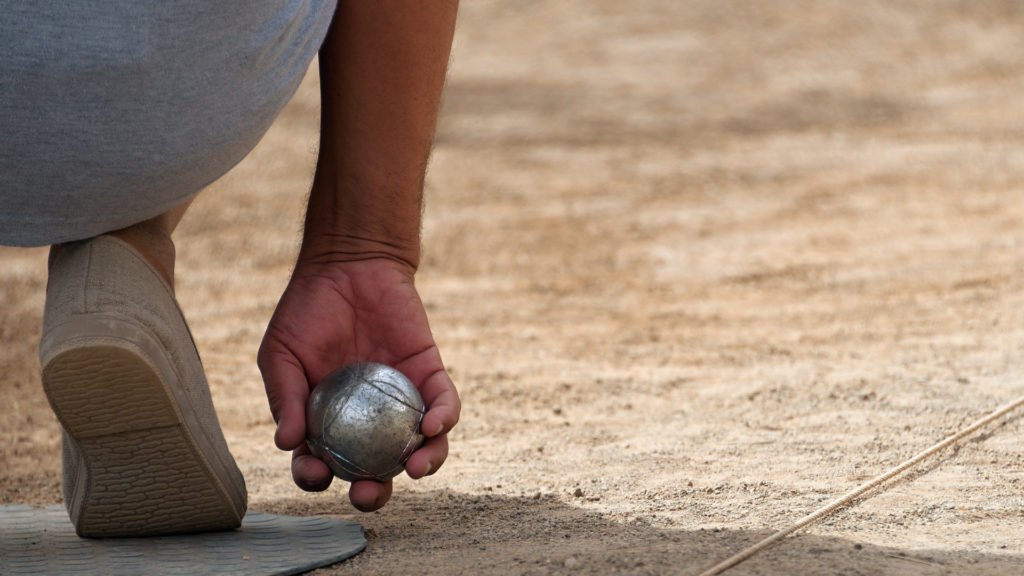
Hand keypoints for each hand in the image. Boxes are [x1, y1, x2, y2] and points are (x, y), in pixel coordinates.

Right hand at [257, 256, 459, 510]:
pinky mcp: (429, 376)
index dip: (318, 478)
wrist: (348, 265)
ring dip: (422, 465)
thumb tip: (286, 443)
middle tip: (370, 493)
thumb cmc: (307, 311)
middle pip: (375, 470)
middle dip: (375, 493)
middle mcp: (366, 421)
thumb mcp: (282, 354)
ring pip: (419, 447)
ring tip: (415, 469)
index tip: (318, 474)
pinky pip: (443, 406)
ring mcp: (401, 402)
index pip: (322, 464)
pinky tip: (433, 427)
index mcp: (326, 423)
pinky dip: (443, 420)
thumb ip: (285, 397)